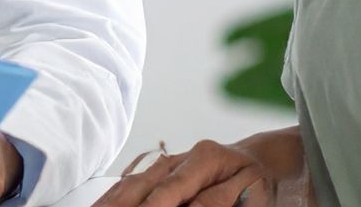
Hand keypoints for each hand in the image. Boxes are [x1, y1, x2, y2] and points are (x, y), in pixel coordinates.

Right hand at [93, 139, 273, 206]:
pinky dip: (115, 196)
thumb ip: (215, 202)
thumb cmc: (255, 182)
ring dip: (110, 201)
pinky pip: (132, 184)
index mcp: (204, 159)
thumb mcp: (248, 194)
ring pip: (132, 183)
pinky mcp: (159, 172)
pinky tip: (102, 205)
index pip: (172, 188)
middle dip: (120, 204)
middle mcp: (180, 158)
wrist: (257, 163)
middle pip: (142, 183)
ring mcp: (167, 163)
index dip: (154, 206)